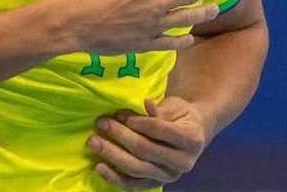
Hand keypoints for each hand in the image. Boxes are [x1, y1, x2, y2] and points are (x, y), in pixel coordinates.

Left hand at [87, 97, 210, 189]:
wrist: (191, 136)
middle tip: (101, 123)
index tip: (119, 113)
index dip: (137, 121)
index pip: (160, 130)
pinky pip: (133, 185)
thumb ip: (159, 110)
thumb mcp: (175, 108)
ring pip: (137, 168)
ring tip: (93, 142)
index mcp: (192, 140)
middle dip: (120, 135)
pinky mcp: (155, 184)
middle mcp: (183, 162)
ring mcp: (168, 176)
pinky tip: (98, 167)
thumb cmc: (180, 117)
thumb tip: (146, 103)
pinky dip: (114, 177)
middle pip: (145, 149)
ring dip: (112, 155)